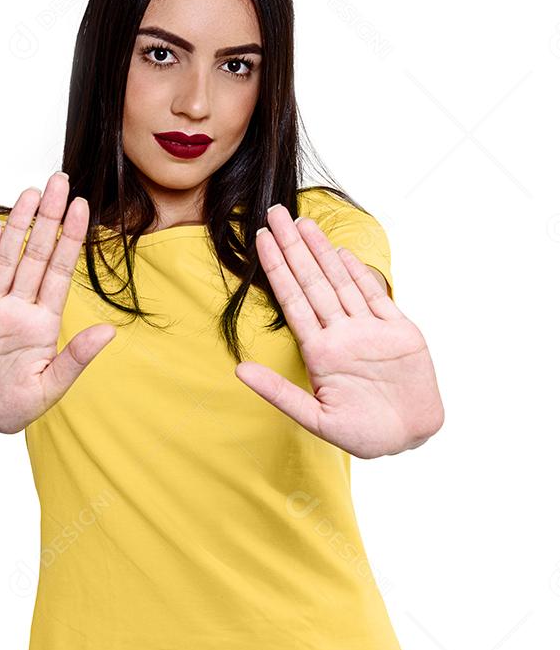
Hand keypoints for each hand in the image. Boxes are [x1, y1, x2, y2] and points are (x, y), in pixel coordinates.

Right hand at [0, 173, 115, 433]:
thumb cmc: (11, 408)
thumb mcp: (50, 387)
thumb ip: (76, 358)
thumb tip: (109, 332)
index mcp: (43, 323)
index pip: (60, 272)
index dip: (71, 239)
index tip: (82, 208)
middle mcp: (19, 309)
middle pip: (37, 255)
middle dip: (49, 219)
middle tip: (59, 182)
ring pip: (7, 259)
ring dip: (19, 226)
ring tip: (31, 193)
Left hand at [234, 205, 443, 457]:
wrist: (410, 437)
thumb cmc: (364, 433)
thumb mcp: (315, 419)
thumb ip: (278, 393)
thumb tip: (239, 370)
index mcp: (320, 353)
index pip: (292, 301)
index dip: (277, 269)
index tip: (261, 240)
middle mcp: (342, 335)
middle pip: (313, 282)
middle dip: (294, 247)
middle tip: (275, 212)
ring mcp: (369, 330)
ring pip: (341, 283)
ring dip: (322, 252)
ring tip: (303, 222)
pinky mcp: (399, 331)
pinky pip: (376, 297)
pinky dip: (360, 275)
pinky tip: (342, 254)